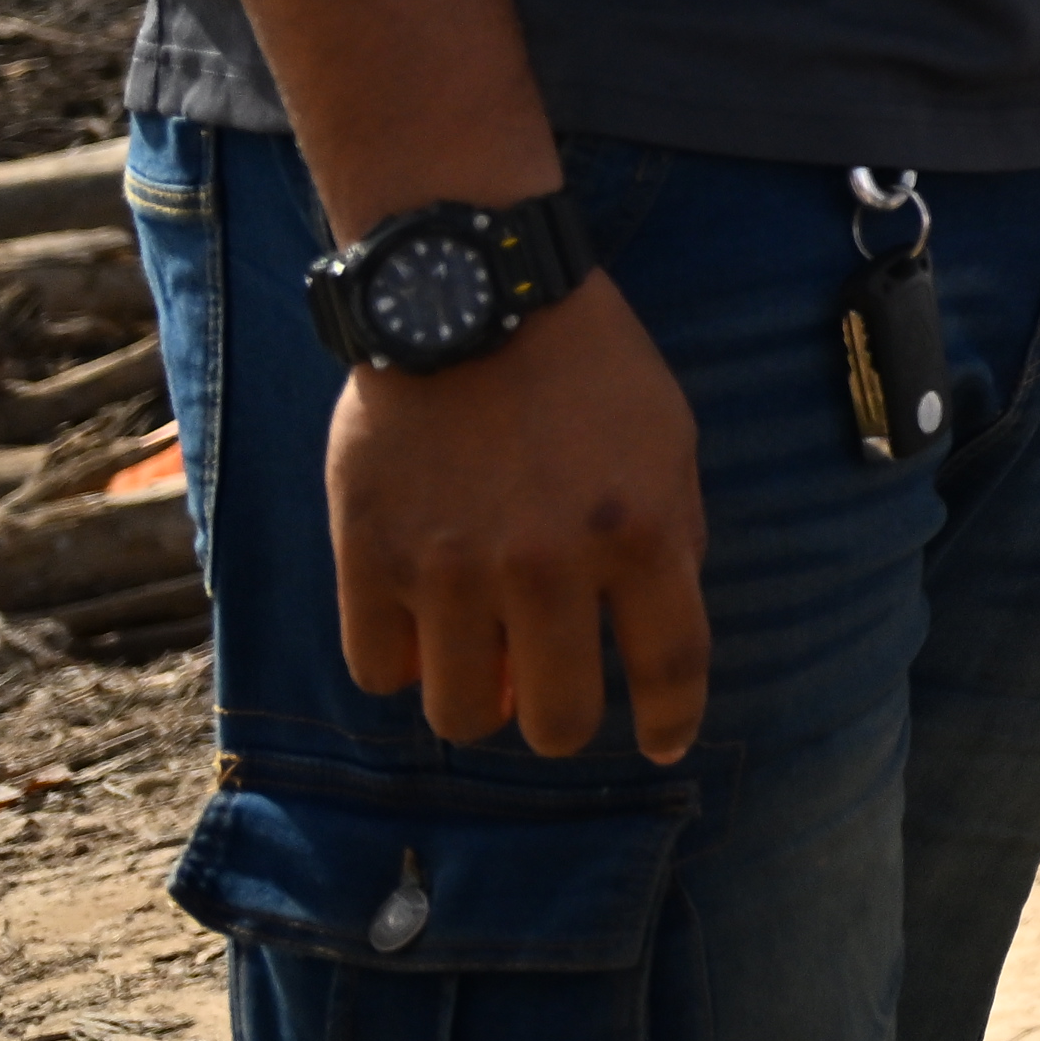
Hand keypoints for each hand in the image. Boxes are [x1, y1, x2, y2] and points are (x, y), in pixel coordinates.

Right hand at [325, 272, 713, 762]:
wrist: (471, 294)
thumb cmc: (585, 367)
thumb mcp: (667, 441)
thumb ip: (668, 540)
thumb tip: (653, 643)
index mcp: (638, 531)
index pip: (667, 668)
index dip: (668, 722)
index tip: (660, 746)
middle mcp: (546, 564)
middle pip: (554, 720)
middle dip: (559, 721)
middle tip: (552, 694)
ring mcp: (452, 567)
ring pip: (459, 713)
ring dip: (477, 698)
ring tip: (483, 653)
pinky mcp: (370, 557)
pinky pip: (380, 669)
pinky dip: (404, 660)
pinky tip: (422, 622)